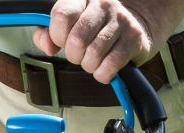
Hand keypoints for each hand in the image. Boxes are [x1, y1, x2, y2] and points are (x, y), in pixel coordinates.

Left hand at [32, 0, 183, 83]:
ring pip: (93, 55)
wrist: (135, 27)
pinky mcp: (134, 38)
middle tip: (80, 55)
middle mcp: (103, 4)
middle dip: (73, 55)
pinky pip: (110, 65)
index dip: (57, 36)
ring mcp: (121, 20)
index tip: (63, 41)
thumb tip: (49, 47)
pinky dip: (102, 74)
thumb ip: (48, 35)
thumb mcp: (69, 27)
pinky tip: (104, 68)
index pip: (61, 15)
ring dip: (89, 66)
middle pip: (77, 39)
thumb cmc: (95, 30)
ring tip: (93, 60)